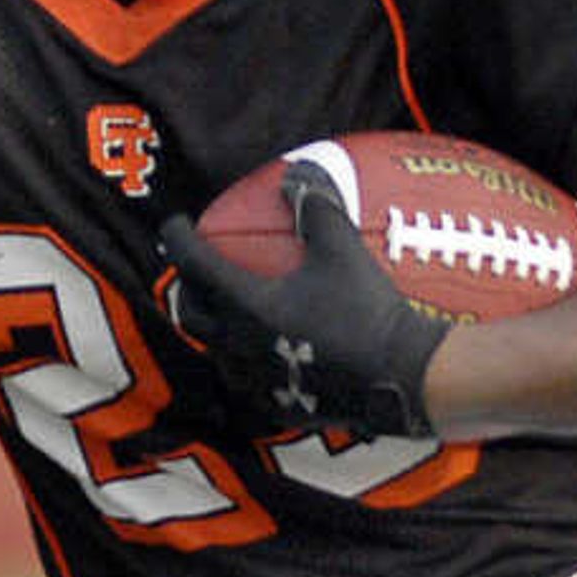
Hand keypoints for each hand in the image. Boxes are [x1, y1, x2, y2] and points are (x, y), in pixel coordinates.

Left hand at [158, 166, 447, 437]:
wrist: (401, 378)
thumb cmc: (369, 310)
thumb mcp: (343, 250)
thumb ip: (316, 206)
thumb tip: (297, 171)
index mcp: (245, 305)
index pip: (194, 264)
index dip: (178, 239)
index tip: (176, 223)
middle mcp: (238, 346)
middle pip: (190, 313)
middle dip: (186, 287)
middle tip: (198, 268)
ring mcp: (255, 382)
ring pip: (214, 350)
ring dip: (213, 325)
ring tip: (225, 307)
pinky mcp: (277, 405)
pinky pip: (246, 379)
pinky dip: (244, 356)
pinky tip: (263, 349)